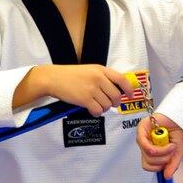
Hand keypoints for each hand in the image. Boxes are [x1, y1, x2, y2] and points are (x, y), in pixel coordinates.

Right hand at [20, 64, 136, 116]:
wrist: (52, 78)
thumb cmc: (70, 75)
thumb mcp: (90, 70)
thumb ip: (103, 77)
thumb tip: (118, 90)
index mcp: (101, 70)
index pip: (122, 79)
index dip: (129, 89)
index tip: (130, 95)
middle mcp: (98, 78)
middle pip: (116, 95)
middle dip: (115, 103)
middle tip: (109, 104)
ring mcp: (92, 89)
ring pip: (108, 105)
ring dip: (104, 108)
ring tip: (96, 105)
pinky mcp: (84, 99)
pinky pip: (98, 111)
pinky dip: (96, 113)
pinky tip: (91, 110)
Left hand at [137, 113, 182, 178]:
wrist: (181, 117)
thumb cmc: (178, 131)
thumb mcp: (178, 152)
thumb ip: (172, 165)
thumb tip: (167, 177)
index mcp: (151, 150)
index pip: (149, 166)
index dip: (159, 167)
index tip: (170, 160)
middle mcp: (145, 144)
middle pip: (148, 163)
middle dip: (162, 161)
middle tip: (172, 152)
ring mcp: (142, 137)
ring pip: (148, 155)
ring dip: (163, 154)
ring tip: (172, 145)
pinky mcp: (141, 129)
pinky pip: (145, 145)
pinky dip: (159, 148)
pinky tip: (169, 144)